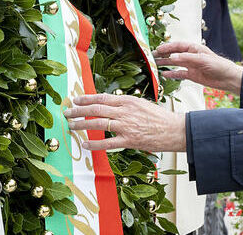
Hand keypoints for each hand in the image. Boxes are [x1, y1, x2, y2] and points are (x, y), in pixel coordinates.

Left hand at [64, 94, 185, 151]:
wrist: (174, 130)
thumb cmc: (160, 118)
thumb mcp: (143, 105)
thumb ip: (127, 106)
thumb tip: (111, 106)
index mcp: (129, 101)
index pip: (103, 97)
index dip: (87, 98)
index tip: (76, 100)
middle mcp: (125, 111)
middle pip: (96, 109)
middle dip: (79, 110)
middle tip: (67, 112)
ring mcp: (126, 126)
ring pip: (98, 124)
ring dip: (82, 125)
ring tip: (71, 126)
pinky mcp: (129, 140)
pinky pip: (107, 143)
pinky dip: (94, 144)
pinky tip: (85, 145)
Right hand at [153, 41, 242, 94]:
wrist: (227, 78)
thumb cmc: (219, 65)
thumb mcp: (203, 60)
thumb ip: (187, 58)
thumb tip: (172, 57)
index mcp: (195, 49)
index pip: (178, 46)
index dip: (167, 47)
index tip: (157, 49)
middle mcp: (191, 56)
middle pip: (174, 54)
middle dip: (163, 55)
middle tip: (152, 56)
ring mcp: (191, 66)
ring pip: (175, 64)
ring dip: (165, 64)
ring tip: (154, 65)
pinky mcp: (192, 75)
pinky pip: (179, 74)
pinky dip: (172, 74)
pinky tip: (164, 74)